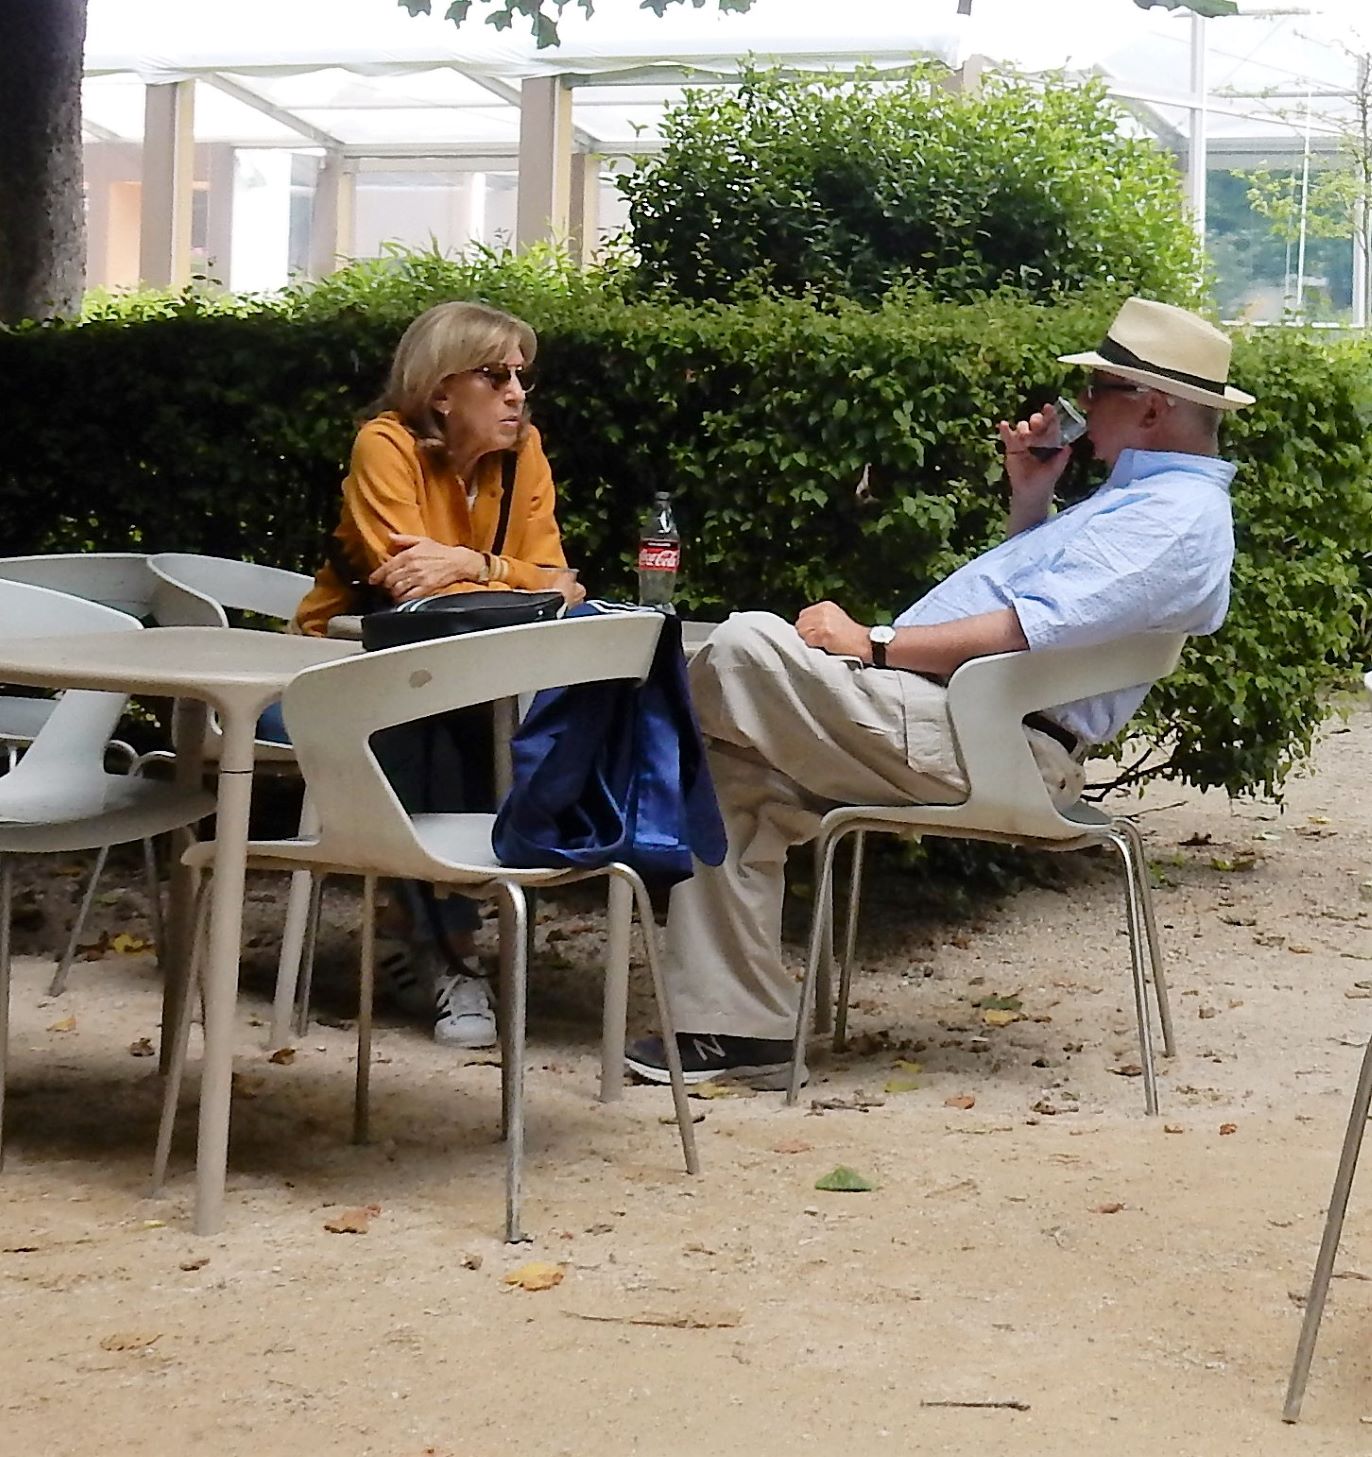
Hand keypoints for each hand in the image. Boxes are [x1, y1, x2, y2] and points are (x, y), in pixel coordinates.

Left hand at [369, 534, 483, 601]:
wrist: (458, 561)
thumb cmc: (440, 551)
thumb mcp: (422, 540)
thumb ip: (404, 539)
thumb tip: (390, 536)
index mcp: (408, 555)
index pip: (387, 567)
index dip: (377, 575)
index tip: (372, 580)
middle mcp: (411, 567)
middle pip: (390, 580)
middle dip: (386, 585)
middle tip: (385, 587)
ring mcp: (419, 578)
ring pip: (398, 589)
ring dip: (393, 592)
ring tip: (393, 593)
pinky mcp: (426, 588)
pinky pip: (409, 596)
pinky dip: (402, 599)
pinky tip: (401, 598)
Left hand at [795, 600, 869, 659]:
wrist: (864, 643)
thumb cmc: (850, 635)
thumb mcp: (835, 618)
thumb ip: (819, 618)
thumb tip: (803, 626)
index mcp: (825, 605)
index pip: (803, 615)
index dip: (806, 627)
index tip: (815, 634)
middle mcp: (823, 610)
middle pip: (800, 624)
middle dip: (806, 634)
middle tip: (819, 641)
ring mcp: (823, 621)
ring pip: (802, 633)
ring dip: (809, 641)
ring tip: (823, 644)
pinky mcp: (824, 633)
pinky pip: (808, 641)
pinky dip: (814, 647)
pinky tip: (825, 646)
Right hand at [997, 401, 1072, 498]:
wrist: (1030, 490)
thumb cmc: (1046, 479)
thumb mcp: (1055, 470)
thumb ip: (1061, 459)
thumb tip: (1068, 448)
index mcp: (1050, 439)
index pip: (1051, 424)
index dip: (1050, 414)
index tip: (1048, 407)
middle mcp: (1038, 436)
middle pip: (1036, 420)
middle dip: (1036, 419)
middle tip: (1036, 424)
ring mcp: (1024, 440)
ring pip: (1022, 426)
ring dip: (1023, 429)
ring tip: (1024, 440)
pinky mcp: (1011, 446)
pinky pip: (1007, 435)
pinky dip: (1005, 429)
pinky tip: (1003, 425)